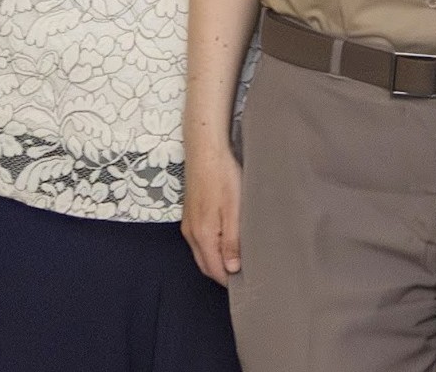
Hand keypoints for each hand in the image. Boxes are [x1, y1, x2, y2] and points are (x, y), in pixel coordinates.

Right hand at [182, 140, 240, 284]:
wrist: (206, 152)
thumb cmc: (222, 177)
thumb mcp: (234, 211)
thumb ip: (232, 242)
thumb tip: (232, 269)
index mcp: (203, 235)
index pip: (215, 270)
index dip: (229, 281)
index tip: (247, 285)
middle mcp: (191, 233)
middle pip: (206, 265)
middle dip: (222, 274)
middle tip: (245, 277)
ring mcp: (189, 224)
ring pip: (202, 253)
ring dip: (217, 261)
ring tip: (239, 261)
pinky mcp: (191, 215)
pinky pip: (200, 240)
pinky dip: (212, 248)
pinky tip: (226, 242)